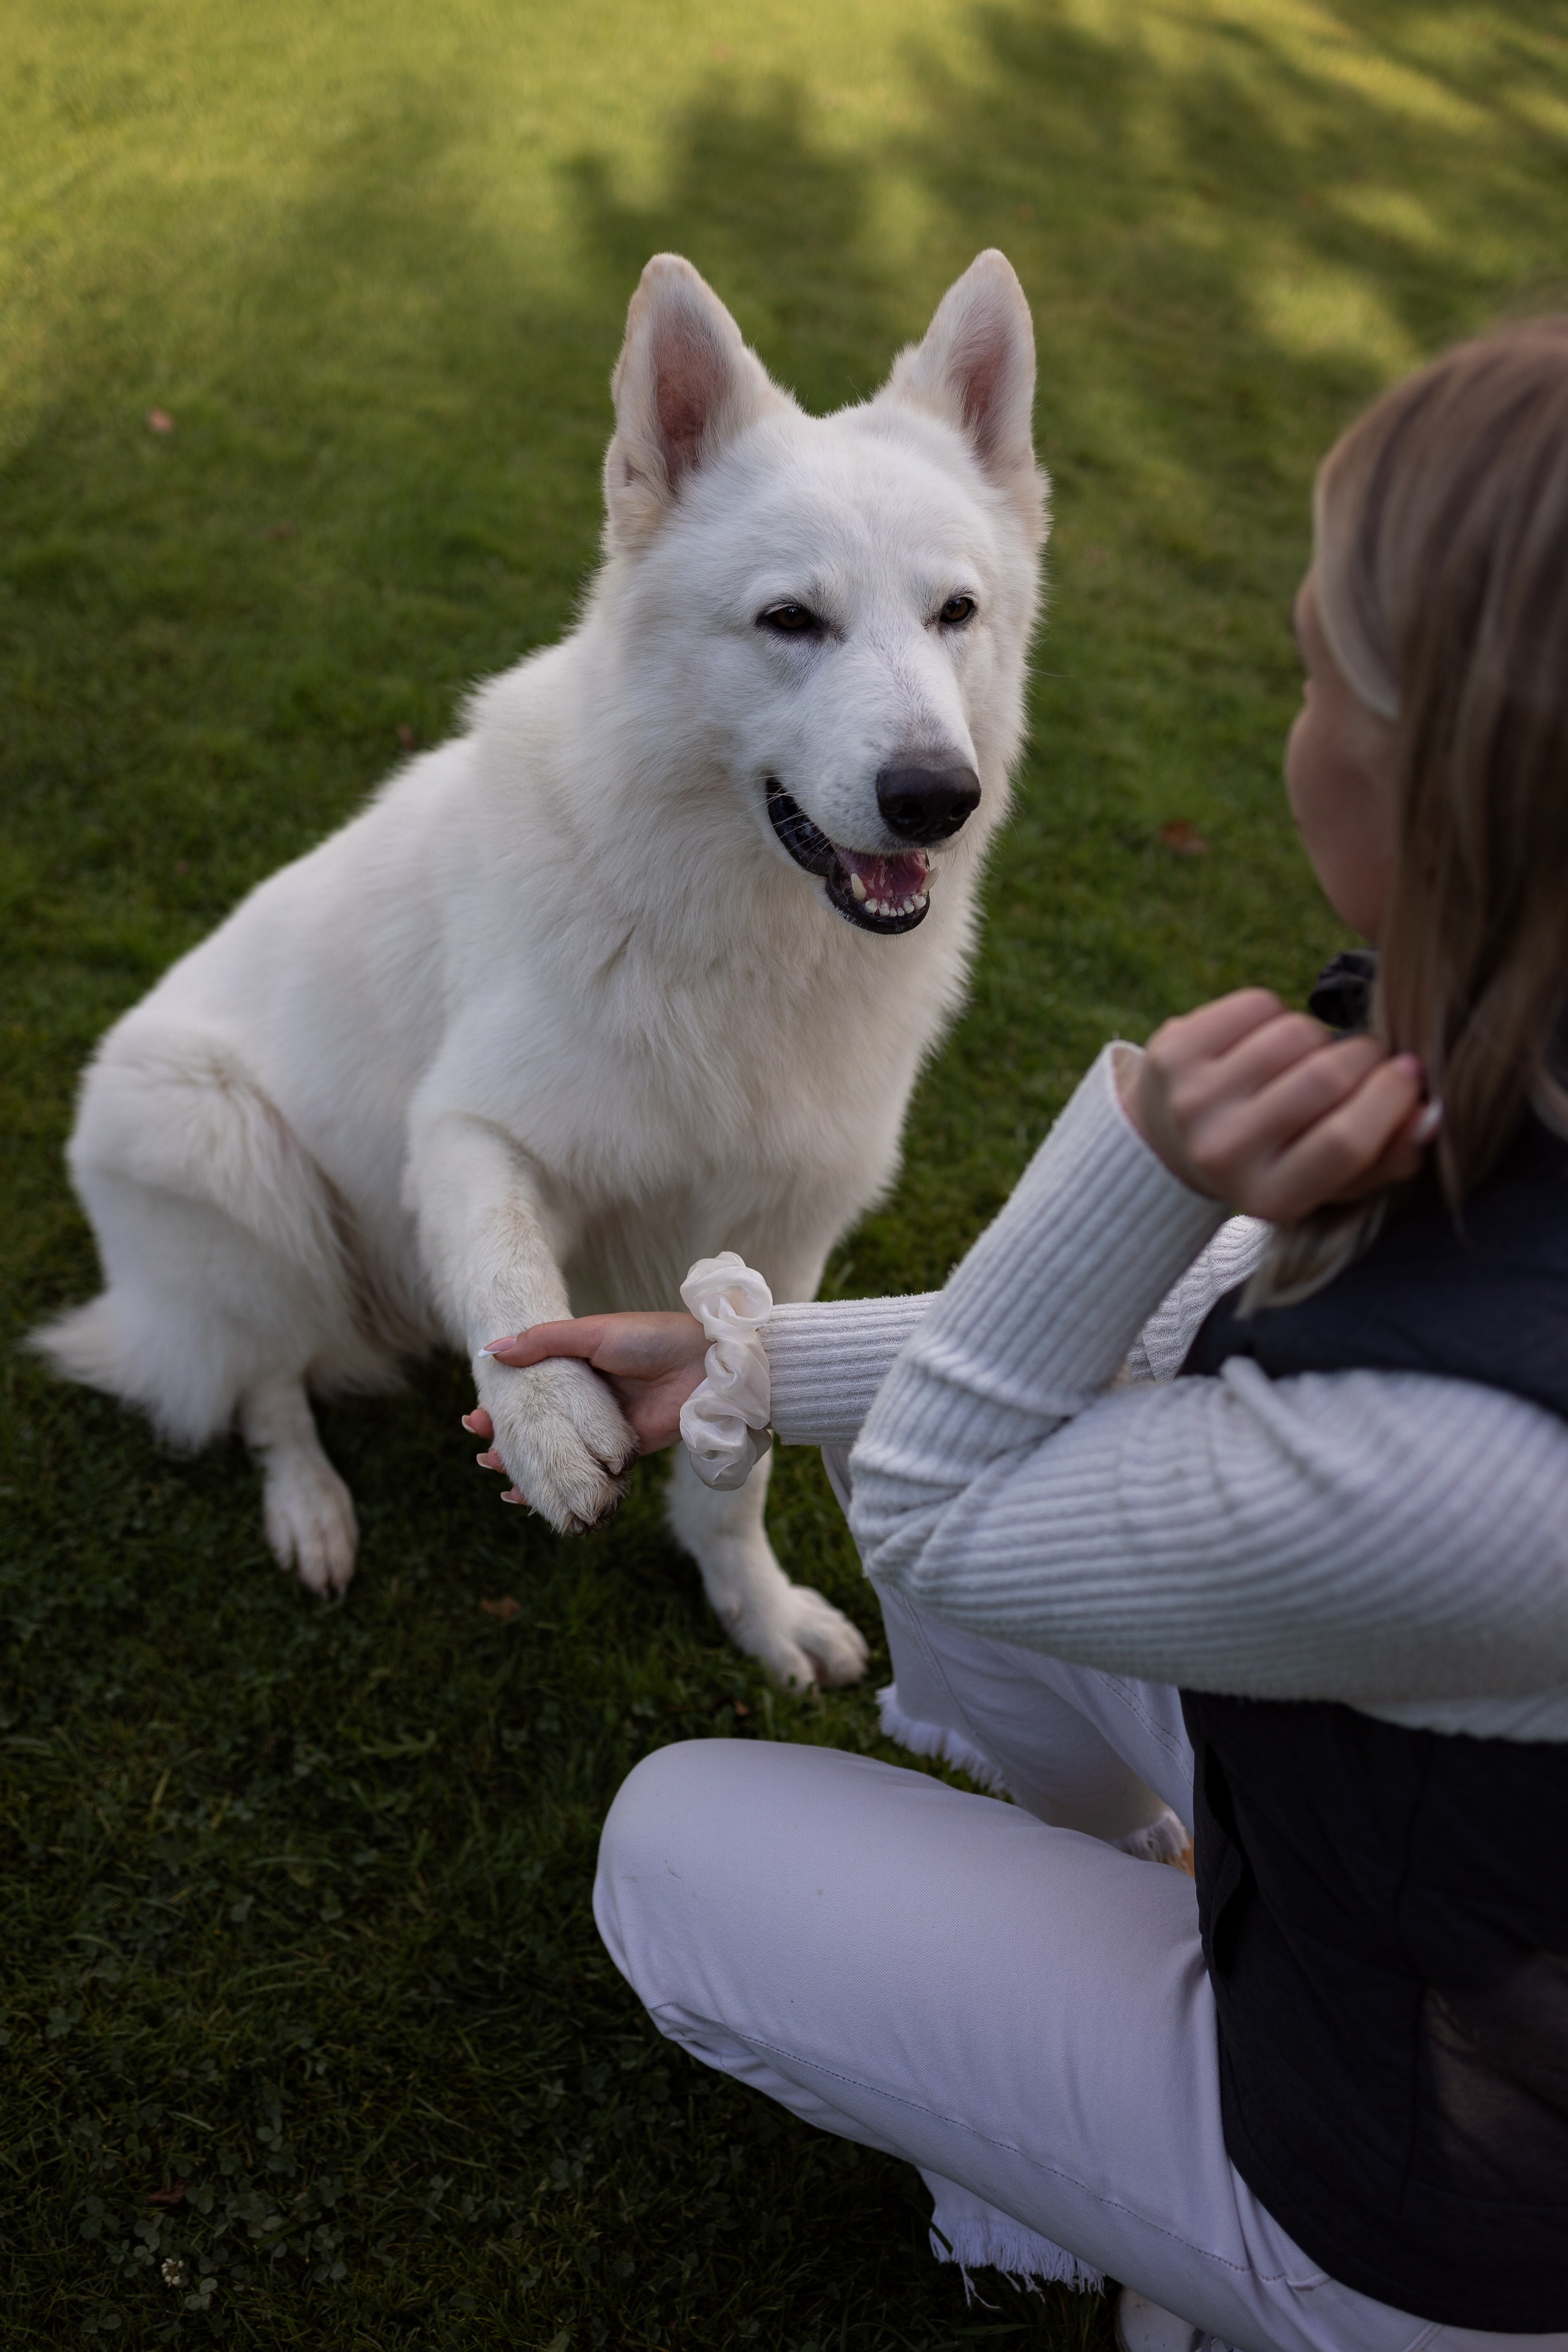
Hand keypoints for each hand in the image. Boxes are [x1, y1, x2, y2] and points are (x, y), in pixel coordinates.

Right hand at [463, 1312, 707, 1491]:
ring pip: (557, 1454)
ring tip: (496, 1472)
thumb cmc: (652, 1339)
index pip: (530, 1390)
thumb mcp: (593, 1332)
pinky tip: (531, 1498)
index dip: (502, 1405)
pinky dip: (560, 1487)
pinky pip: (586, 1475)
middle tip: (481, 1451)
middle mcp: (587, 1402)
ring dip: (527, 1466)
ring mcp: (603, 1431)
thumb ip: (544, 1340)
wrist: (710, 1365)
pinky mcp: (623, 1456)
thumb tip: (491, 1350)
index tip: (474, 1417)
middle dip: (507, 1441)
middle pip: (539, 1427)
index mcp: (577, 1368)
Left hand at [1119, 988, 1436, 1221]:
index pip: (1346, 1141)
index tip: (1410, 1072)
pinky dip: (1277, 1013)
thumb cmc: (1276, 1158)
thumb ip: (1390, 1155)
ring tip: (1307, 1059)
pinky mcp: (1172, 1050)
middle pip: (1325, 1078)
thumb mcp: (1331, 1178)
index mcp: (1269, 1198)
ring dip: (1318, 1037)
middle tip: (1368, 1058)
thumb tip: (1431, 1113)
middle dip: (1365, 1056)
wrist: (1169, 1142)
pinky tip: (1265, 1043)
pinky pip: (1257, 1004)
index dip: (1393, 1097)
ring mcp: (1191, 1099)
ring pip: (1295, 1033)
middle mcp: (1222, 1153)